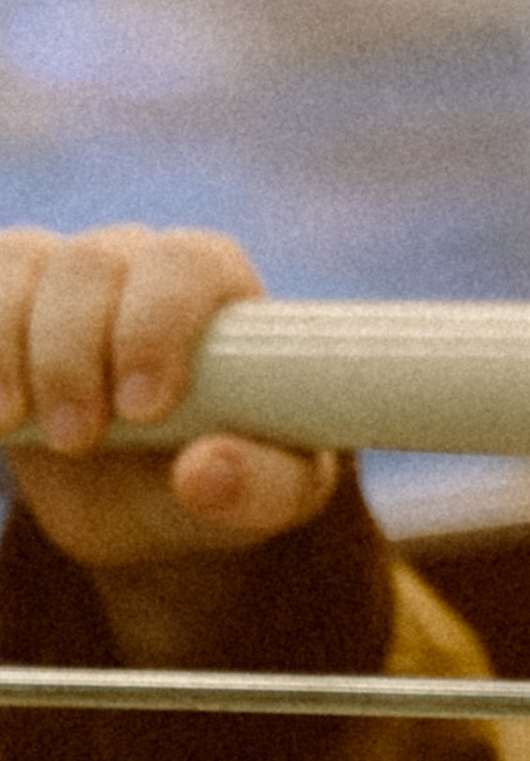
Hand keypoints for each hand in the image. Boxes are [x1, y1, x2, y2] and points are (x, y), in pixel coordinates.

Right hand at [0, 226, 334, 661]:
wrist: (146, 498)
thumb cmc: (225, 476)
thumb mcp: (271, 498)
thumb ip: (260, 487)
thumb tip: (207, 473)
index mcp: (218, 285)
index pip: (186, 267)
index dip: (156, 328)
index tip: (143, 411)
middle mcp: (138, 262)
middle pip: (92, 265)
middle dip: (74, 355)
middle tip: (76, 440)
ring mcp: (63, 275)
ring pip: (21, 271)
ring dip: (9, 349)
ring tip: (17, 424)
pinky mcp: (5, 299)